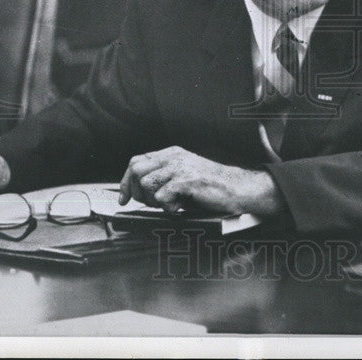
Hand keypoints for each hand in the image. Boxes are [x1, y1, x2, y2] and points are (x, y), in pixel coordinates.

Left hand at [119, 146, 281, 216]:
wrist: (238, 189)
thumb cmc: (211, 186)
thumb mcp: (184, 174)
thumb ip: (163, 176)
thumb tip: (136, 189)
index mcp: (172, 153)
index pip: (136, 161)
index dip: (125, 182)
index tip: (124, 199)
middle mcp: (174, 157)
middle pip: (136, 171)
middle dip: (137, 192)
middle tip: (151, 204)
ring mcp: (181, 167)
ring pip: (146, 184)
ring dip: (153, 201)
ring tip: (170, 204)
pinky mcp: (188, 181)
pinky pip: (162, 196)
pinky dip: (167, 208)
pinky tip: (179, 207)